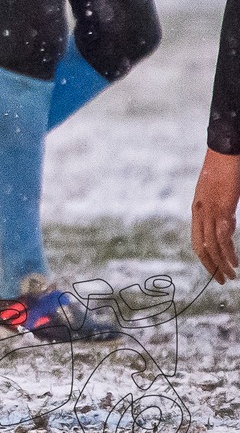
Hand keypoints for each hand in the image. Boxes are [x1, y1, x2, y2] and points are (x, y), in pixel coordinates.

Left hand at [192, 148, 239, 282]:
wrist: (223, 152)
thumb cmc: (223, 170)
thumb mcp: (219, 195)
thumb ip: (221, 211)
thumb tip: (228, 226)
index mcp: (197, 209)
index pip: (197, 240)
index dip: (205, 258)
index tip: (214, 270)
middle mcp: (199, 212)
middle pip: (201, 247)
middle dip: (211, 266)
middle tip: (222, 281)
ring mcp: (209, 210)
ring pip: (212, 245)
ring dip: (221, 264)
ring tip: (231, 276)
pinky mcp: (220, 208)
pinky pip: (222, 236)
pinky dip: (228, 252)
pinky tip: (235, 262)